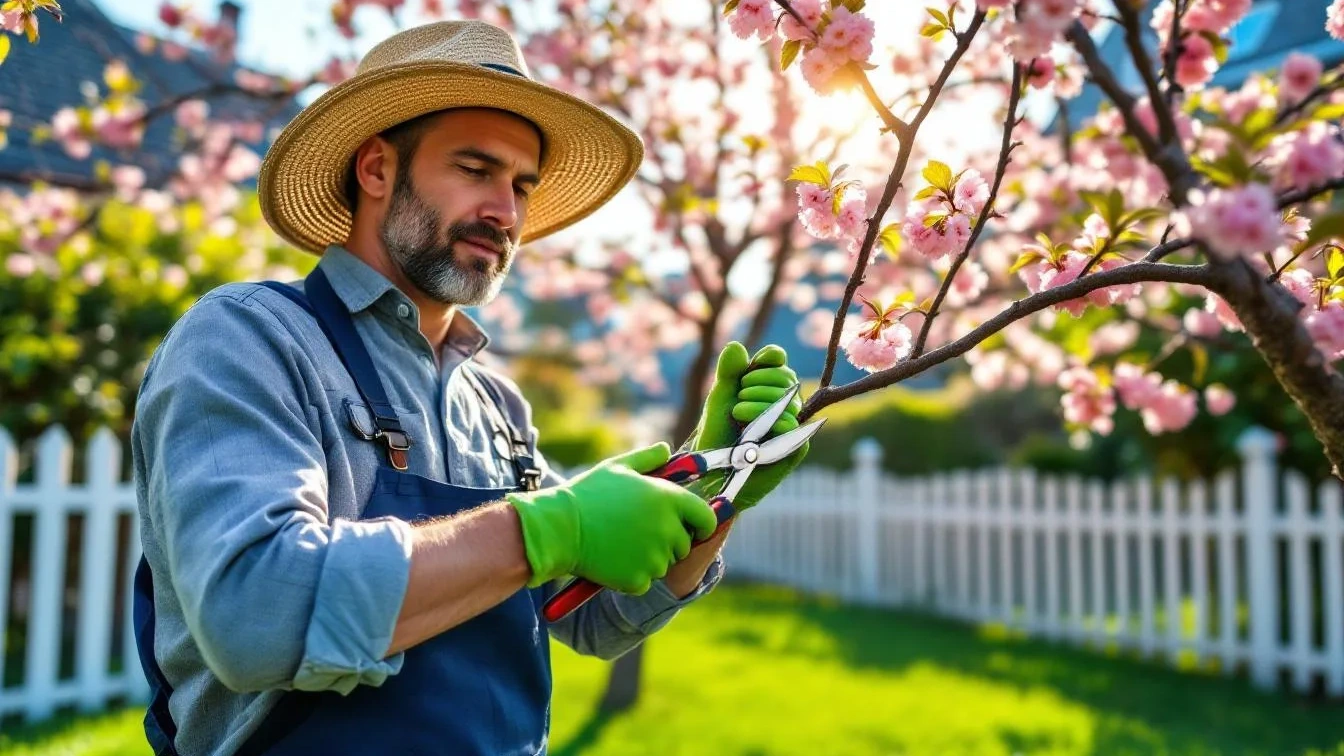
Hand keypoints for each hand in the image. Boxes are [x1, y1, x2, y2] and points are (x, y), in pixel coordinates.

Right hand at [506, 443, 716, 593]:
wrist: (559, 528)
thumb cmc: (588, 494)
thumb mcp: (619, 467)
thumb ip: (649, 458)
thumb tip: (668, 450)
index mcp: (669, 499)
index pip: (707, 518)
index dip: (703, 523)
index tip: (694, 526)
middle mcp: (668, 529)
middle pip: (685, 543)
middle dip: (670, 540)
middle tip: (640, 531)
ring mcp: (654, 557)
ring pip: (665, 564)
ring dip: (651, 557)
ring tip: (622, 542)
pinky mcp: (639, 580)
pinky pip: (646, 581)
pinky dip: (633, 575)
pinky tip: (613, 558)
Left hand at [688, 342, 807, 510]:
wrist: (714, 470)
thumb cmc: (717, 433)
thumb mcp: (719, 398)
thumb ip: (728, 371)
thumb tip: (736, 347)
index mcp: (766, 385)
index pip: (777, 361)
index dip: (767, 360)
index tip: (749, 370)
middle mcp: (783, 402)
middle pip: (786, 377)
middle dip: (759, 383)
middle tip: (738, 397)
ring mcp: (791, 424)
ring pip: (790, 401)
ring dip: (761, 402)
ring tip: (737, 412)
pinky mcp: (795, 447)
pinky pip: (792, 427)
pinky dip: (774, 423)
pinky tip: (752, 427)